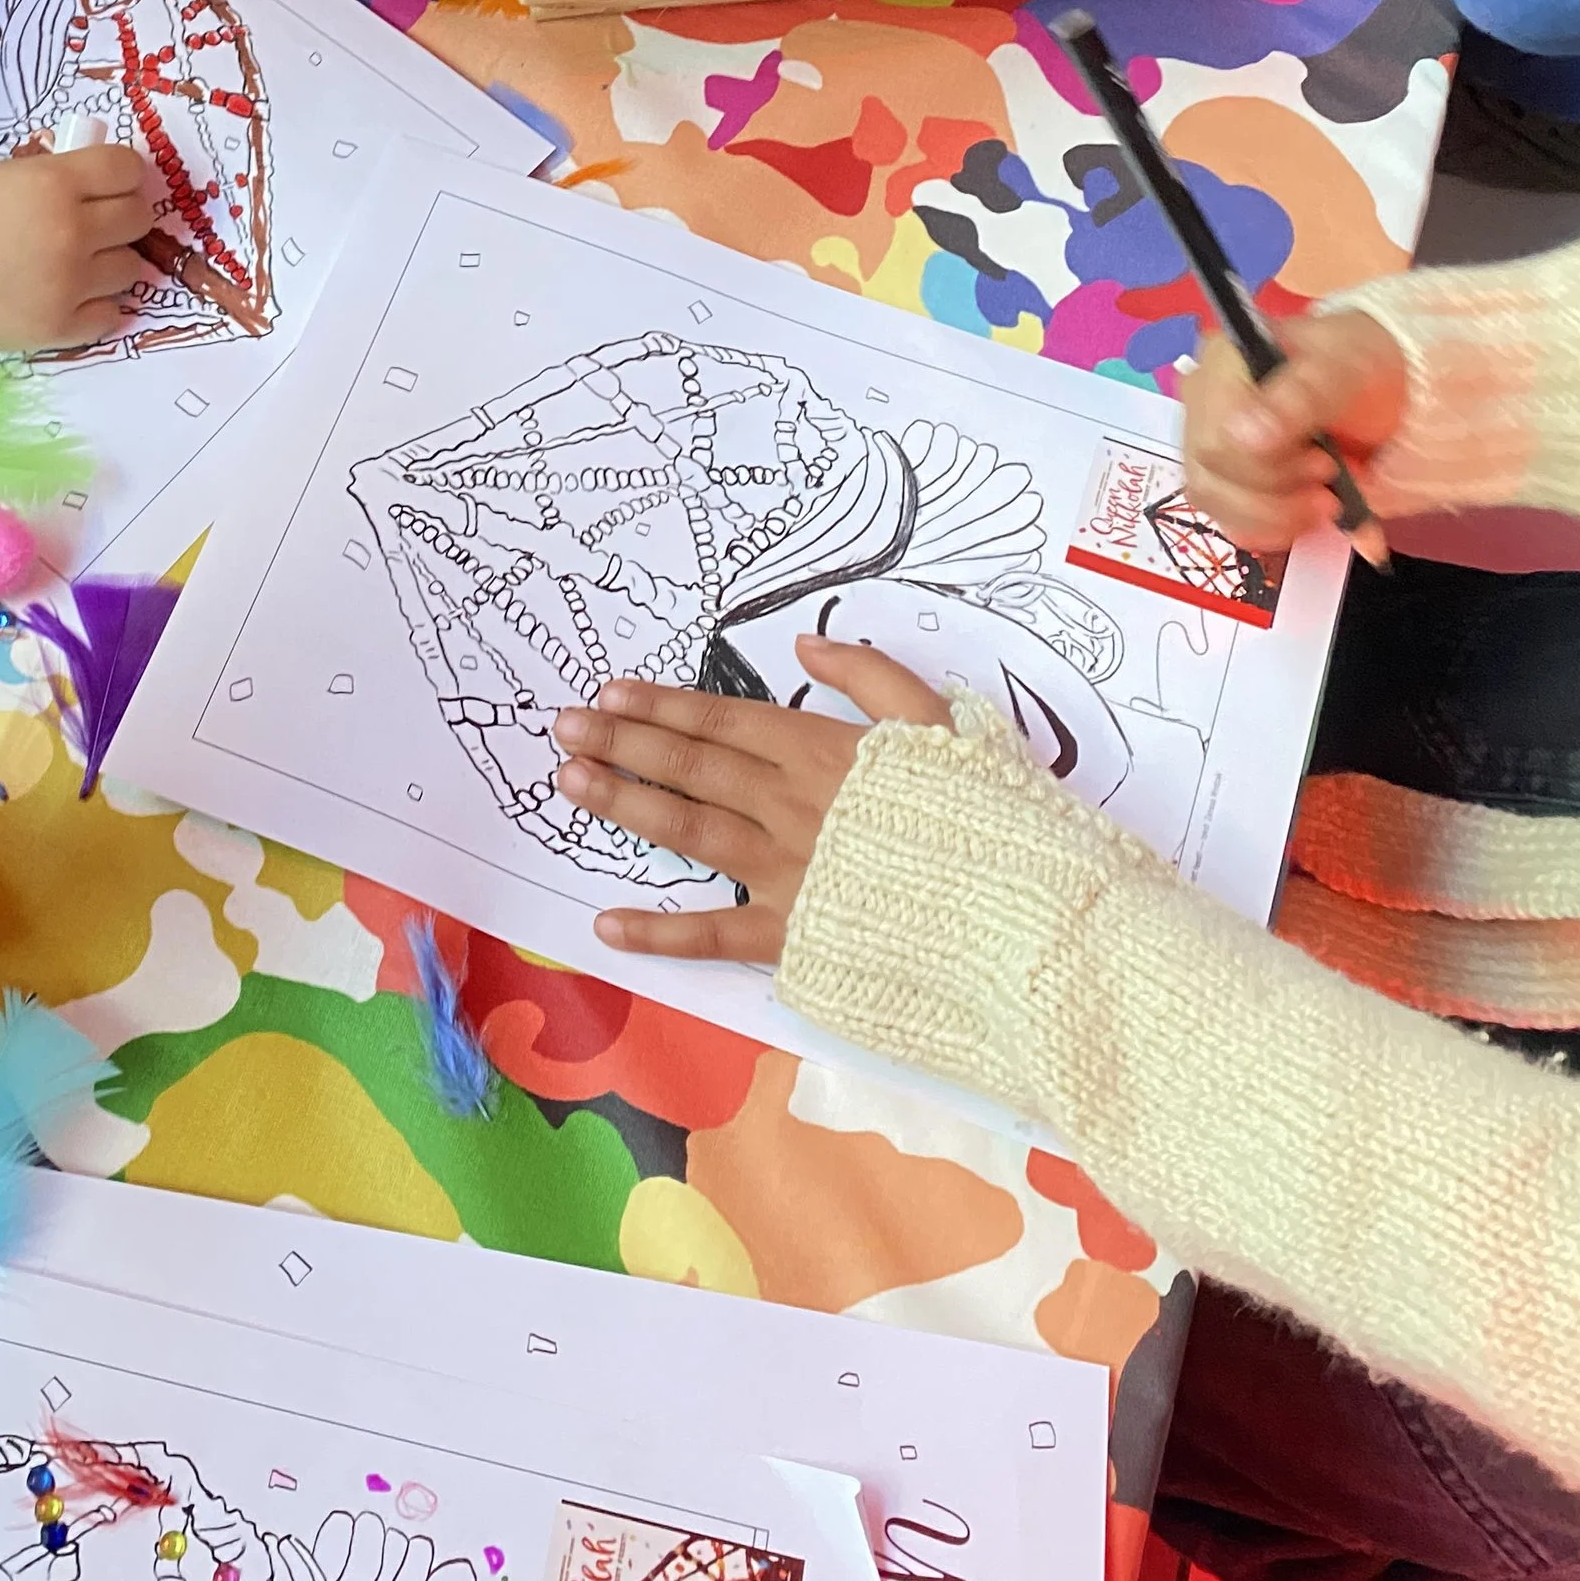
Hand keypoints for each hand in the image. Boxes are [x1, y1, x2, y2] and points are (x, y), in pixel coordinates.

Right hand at [0, 145, 152, 352]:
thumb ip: (60, 175)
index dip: (123, 175)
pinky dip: (96, 305)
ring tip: (73, 263)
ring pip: (130, 267)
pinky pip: (111, 314)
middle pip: (138, 218)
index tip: (110, 185)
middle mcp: (70, 232)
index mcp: (54, 183)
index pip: (128, 168)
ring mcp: (68, 284)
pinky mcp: (59, 328)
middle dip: (120, 217)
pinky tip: (69, 295)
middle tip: (94, 224)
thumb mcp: (7, 173)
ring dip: (109, 262)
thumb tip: (110, 184)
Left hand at [552, 635, 952, 961]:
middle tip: (565, 725)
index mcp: (824, 751)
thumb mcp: (940, 719)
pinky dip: (658, 932)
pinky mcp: (792, 936)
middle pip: (690, 766)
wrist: (1015, 907)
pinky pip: (713, 934)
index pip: (724, 721)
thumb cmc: (983, 813)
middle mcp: (790, 805)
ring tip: (570, 781)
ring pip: (687, 829)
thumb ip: (872, 676)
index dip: (662, 705)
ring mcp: (785, 871)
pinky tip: (607, 924)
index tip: (612, 693)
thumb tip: (805, 644)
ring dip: (623, 803)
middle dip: (622, 741)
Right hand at [1177, 315, 1406, 553]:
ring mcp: (1206, 440)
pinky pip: (1226, 519)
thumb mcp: (1343, 370)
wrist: (1380, 387)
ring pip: (1213, 502)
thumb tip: (1243, 439)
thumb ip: (1300, 398)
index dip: (1265, 468)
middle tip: (1331, 486)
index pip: (1215, 438)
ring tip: (1324, 502)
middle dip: (1276, 496)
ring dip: (1275, 517)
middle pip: (1210, 475)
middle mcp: (1201, 401)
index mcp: (1221, 362)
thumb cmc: (1356, 367)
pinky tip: (1303, 516)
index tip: (1325, 464)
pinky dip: (1271, 529)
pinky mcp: (1222, 476)